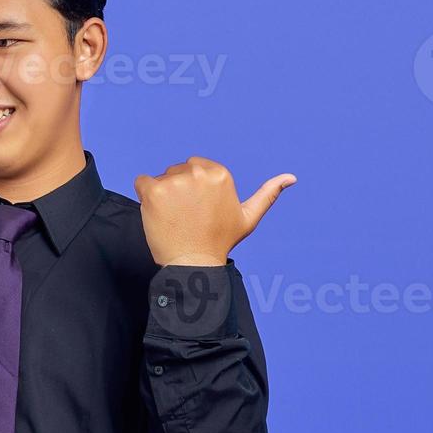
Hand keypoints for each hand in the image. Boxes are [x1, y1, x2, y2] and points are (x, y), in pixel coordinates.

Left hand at [133, 157, 294, 265]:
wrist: (194, 265)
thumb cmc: (220, 242)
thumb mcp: (248, 218)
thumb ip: (268, 194)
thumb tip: (292, 177)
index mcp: (220, 174)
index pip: (194, 167)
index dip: (193, 189)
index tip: (198, 210)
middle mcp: (199, 172)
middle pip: (176, 171)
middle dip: (177, 190)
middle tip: (185, 217)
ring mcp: (176, 181)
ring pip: (160, 178)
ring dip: (161, 196)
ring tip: (173, 219)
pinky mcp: (154, 191)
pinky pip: (141, 181)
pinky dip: (144, 196)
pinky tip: (157, 214)